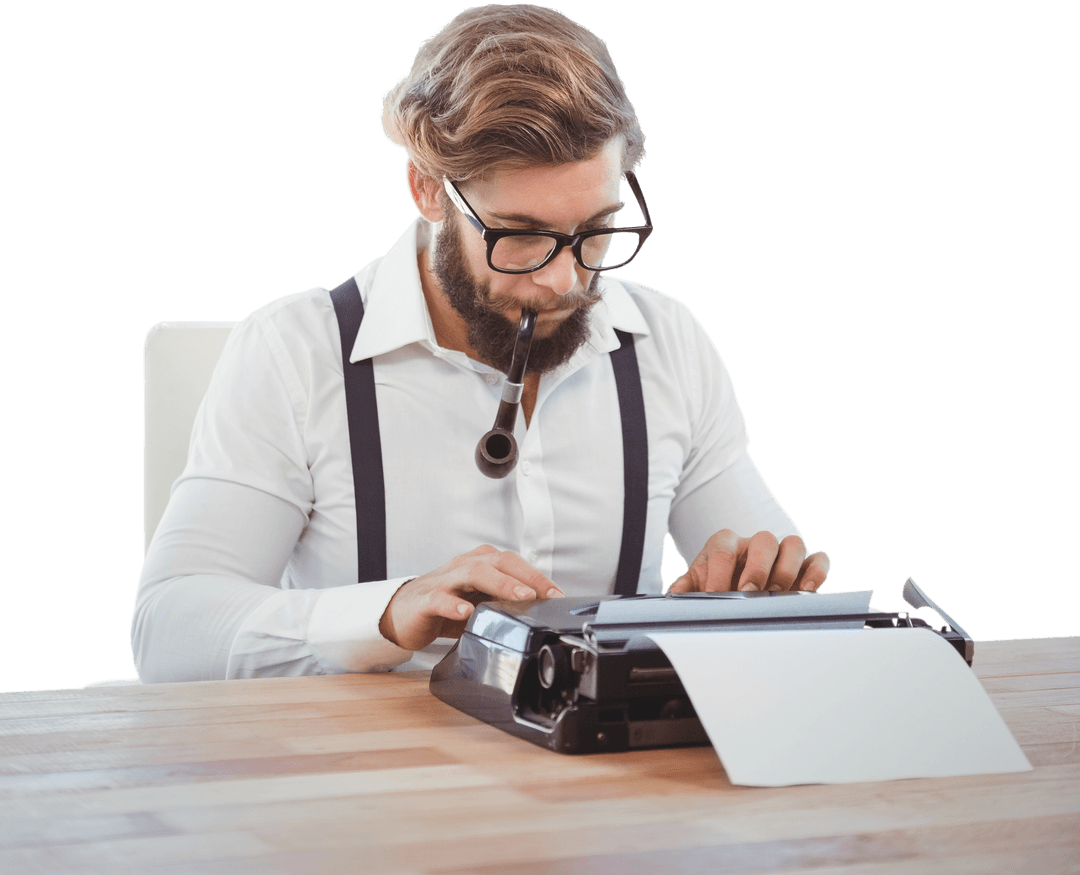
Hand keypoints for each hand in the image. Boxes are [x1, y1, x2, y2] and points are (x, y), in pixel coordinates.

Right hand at [378, 545, 563, 650]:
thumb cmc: (446, 606)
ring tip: (520, 597)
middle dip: (524, 577)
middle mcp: (464, 567)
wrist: (402, 614)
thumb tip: (539, 612)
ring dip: (500, 584)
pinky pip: (440, 599)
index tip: (557, 594)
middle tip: (544, 594)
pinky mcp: (426, 600)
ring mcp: (445, 581)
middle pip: (497, 562)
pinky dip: (454, 605)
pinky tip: (466, 613)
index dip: (536, 576)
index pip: (513, 562)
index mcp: (480, 564)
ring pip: (473, 573)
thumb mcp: (479, 602)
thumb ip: (504, 602)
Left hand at [667, 529, 829, 593]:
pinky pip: (819, 559)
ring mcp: (782, 553)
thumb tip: (676, 593)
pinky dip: (816, 572)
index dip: (719, 572)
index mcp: (726, 543)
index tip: (716, 595)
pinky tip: (806, 590)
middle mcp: (756, 544)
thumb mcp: (697, 585)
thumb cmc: (716, 585)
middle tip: (748, 594)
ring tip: (777, 594)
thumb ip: (686, 587)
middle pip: (764, 540)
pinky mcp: (805, 567)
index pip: (723, 548)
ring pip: (794, 544)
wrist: (736, 590)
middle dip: (757, 568)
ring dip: (787, 569)